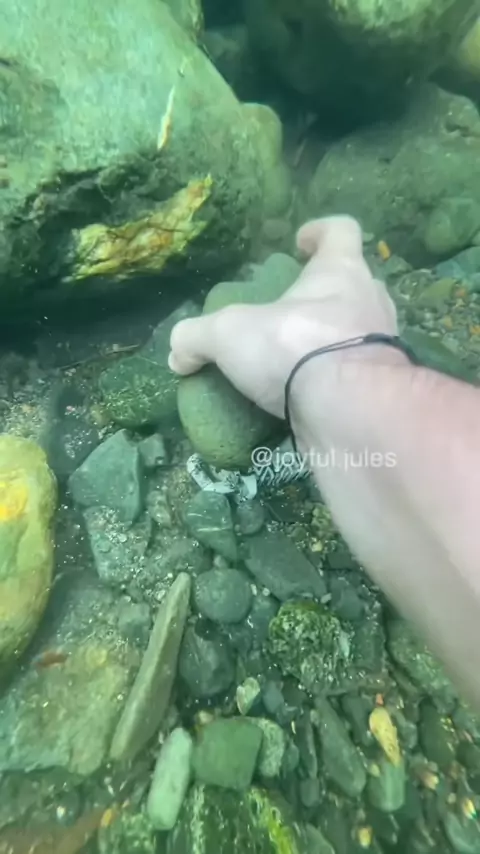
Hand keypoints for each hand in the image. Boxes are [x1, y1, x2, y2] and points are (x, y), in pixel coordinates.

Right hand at [168, 215, 398, 418]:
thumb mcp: (229, 334)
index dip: (320, 231)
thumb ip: (198, 337)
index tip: (299, 242)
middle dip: (323, 296)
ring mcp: (380, 350)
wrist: (349, 414)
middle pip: (352, 285)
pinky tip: (302, 400)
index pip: (341, 231)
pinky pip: (353, 379)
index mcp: (341, 272)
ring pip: (357, 335)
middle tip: (288, 313)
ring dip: (329, 343)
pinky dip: (331, 385)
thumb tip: (177, 354)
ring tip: (292, 362)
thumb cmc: (295, 347)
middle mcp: (369, 304)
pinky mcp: (378, 393)